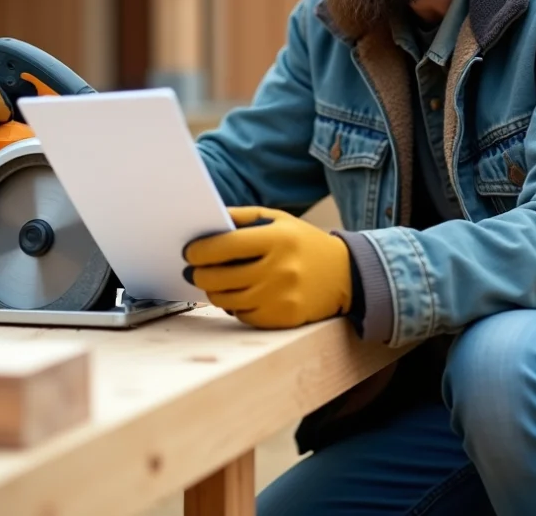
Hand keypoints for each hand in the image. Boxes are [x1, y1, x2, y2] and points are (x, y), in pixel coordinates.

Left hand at [182, 206, 352, 328]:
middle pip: (220, 277)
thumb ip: (242, 217)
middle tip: (194, 270)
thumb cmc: (303, 243)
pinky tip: (240, 295)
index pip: (224, 246)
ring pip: (227, 300)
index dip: (199, 251)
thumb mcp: (279, 219)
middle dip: (199, 274)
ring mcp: (283, 296)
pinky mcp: (284, 318)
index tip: (190, 252)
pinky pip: (244, 316)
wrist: (346, 274)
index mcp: (278, 238)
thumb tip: (205, 223)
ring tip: (213, 282)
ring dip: (214, 291)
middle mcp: (281, 268)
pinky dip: (236, 307)